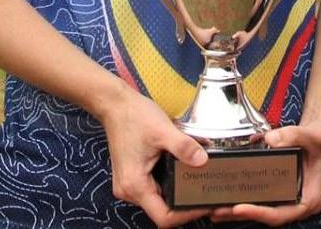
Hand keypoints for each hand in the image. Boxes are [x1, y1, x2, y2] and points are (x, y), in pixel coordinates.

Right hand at [102, 85, 210, 226]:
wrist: (115, 104)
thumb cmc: (133, 116)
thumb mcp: (163, 130)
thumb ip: (184, 147)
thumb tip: (203, 161)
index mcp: (135, 185)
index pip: (164, 217)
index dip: (186, 214)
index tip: (203, 204)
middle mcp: (129, 190)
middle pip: (162, 209)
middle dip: (184, 201)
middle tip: (204, 191)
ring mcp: (129, 184)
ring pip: (158, 198)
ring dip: (176, 190)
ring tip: (195, 178)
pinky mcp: (132, 176)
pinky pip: (153, 186)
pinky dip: (168, 180)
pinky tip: (179, 169)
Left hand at [209, 121, 320, 223]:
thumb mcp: (314, 135)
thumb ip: (294, 135)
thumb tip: (270, 139)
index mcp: (310, 199)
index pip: (281, 214)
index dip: (260, 214)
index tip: (239, 208)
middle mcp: (299, 203)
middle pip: (267, 215)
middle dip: (242, 214)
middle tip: (215, 211)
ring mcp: (291, 197)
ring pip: (263, 208)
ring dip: (240, 209)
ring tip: (214, 208)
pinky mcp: (283, 189)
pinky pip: (263, 197)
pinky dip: (247, 197)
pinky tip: (228, 194)